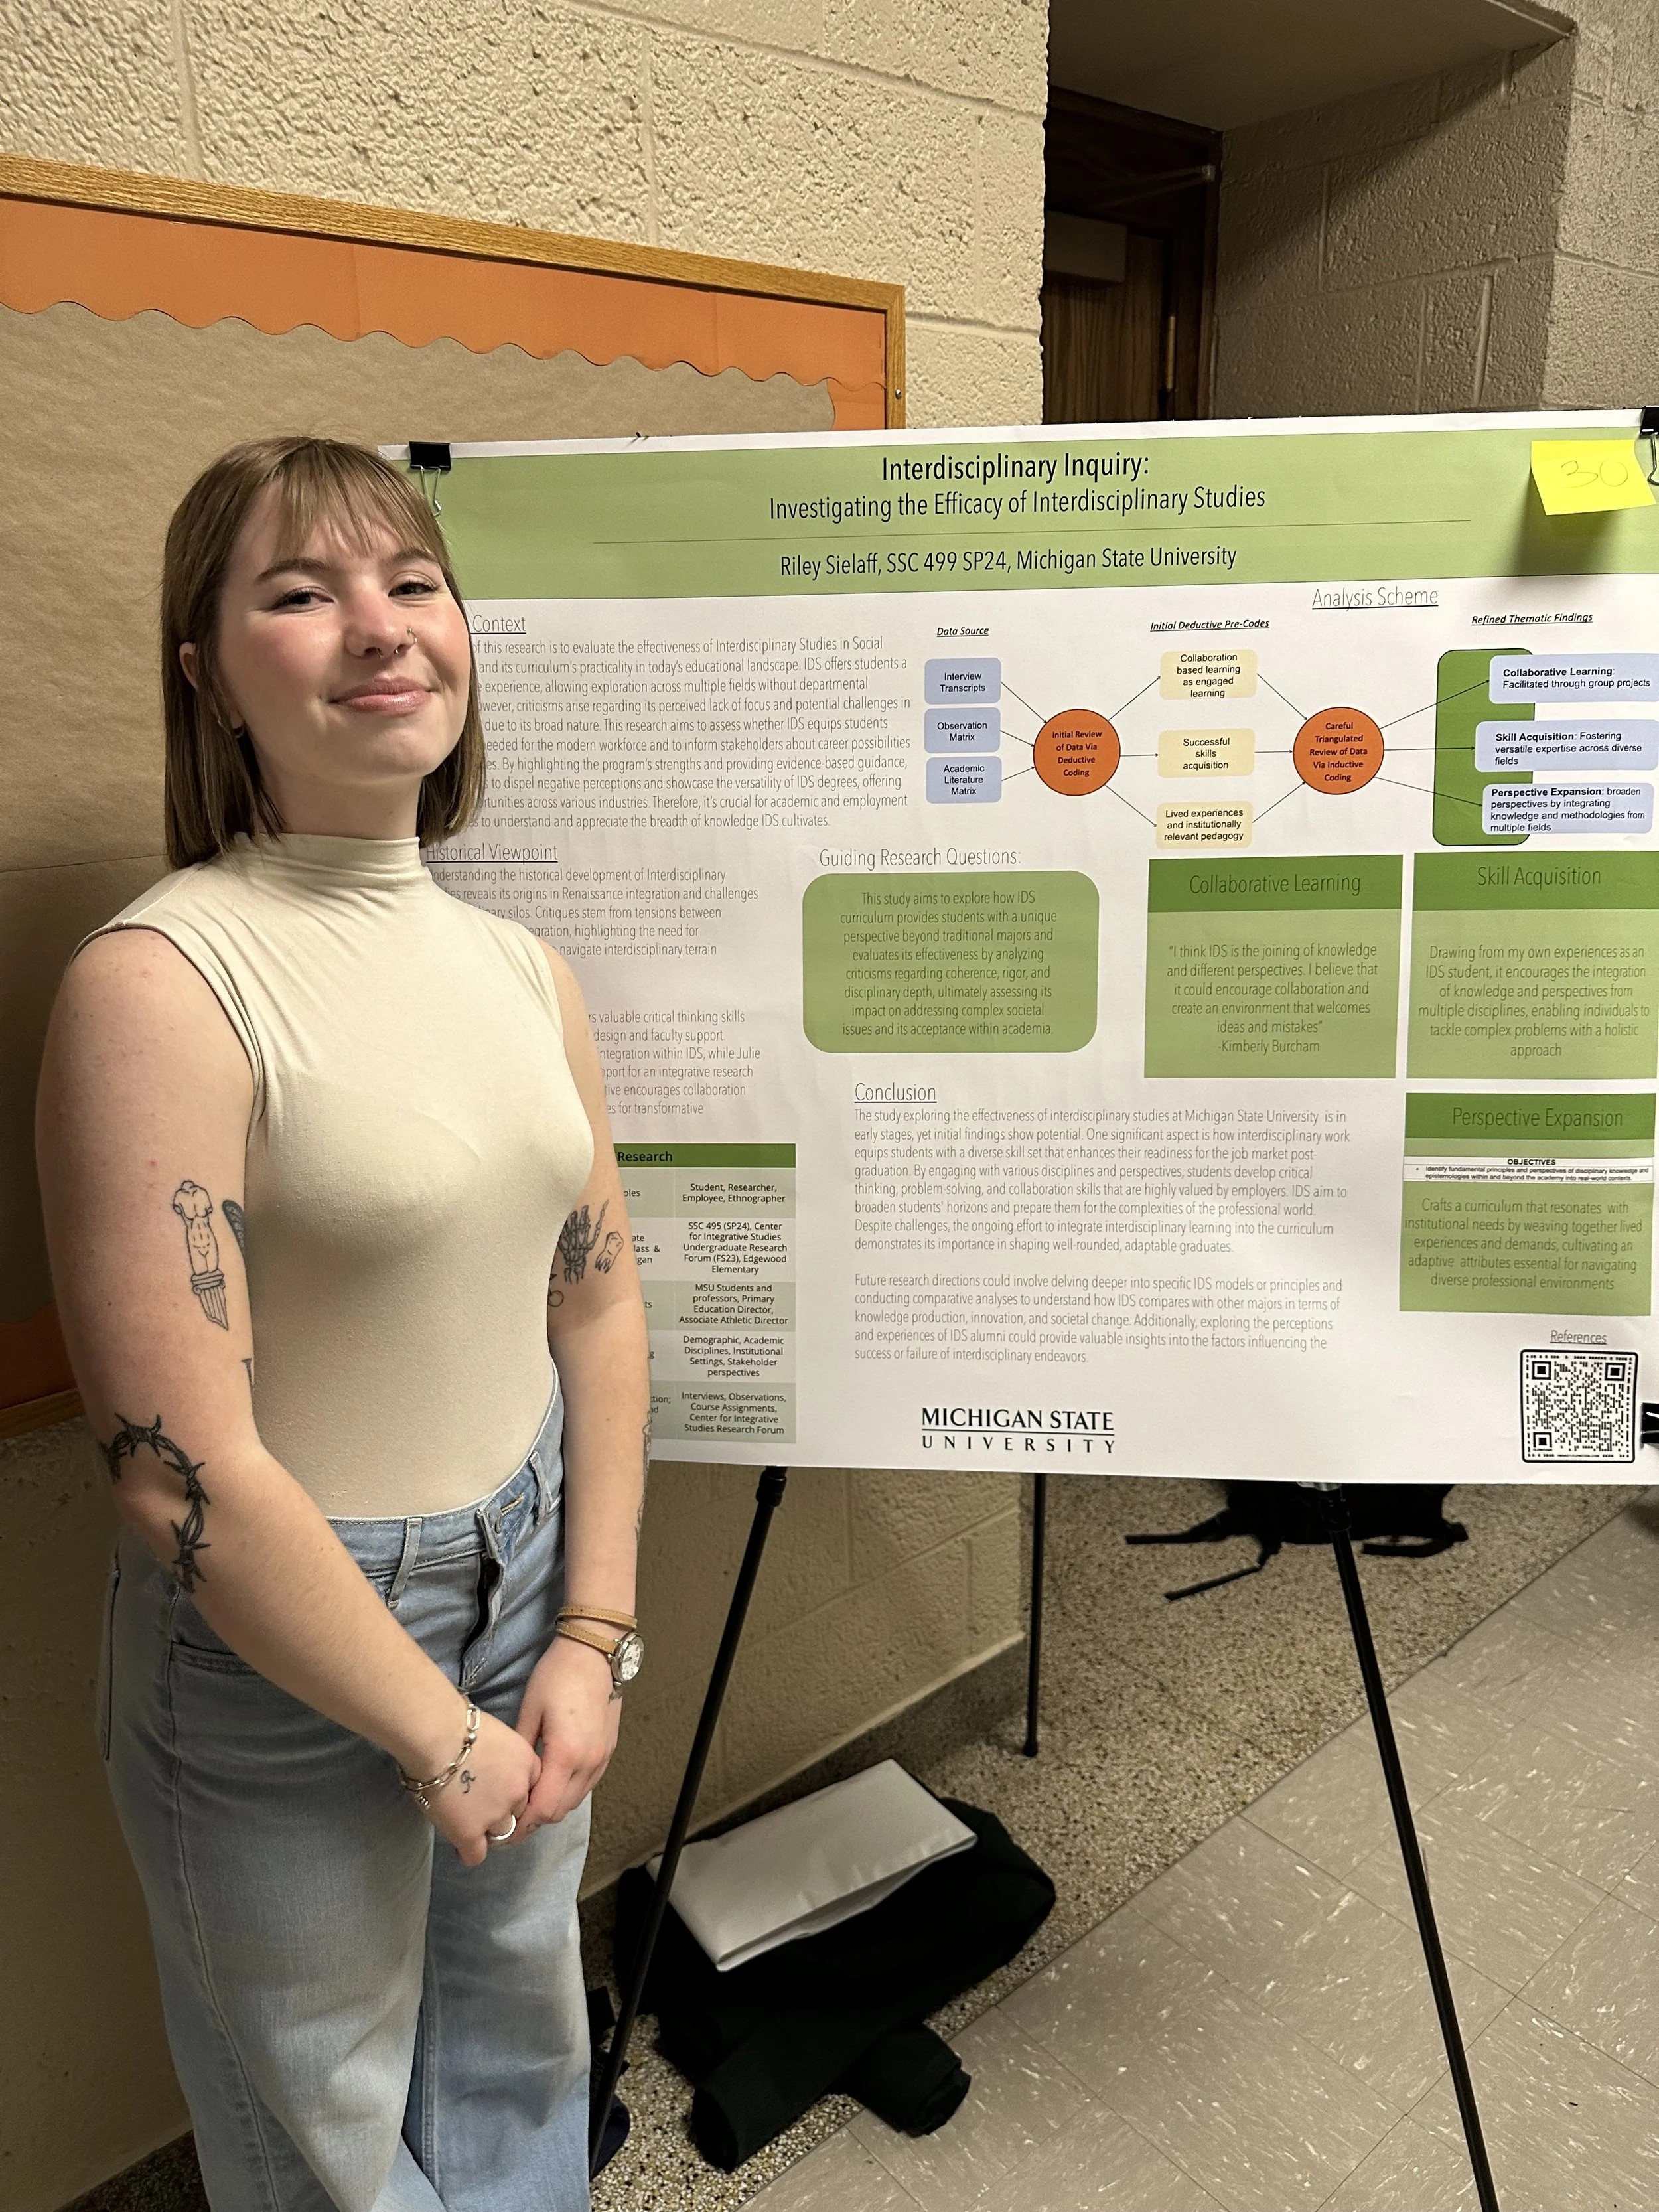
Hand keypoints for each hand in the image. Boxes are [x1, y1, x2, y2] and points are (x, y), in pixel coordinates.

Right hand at [421, 1707, 541, 1868]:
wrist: (437, 1737)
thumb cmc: (459, 1725)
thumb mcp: (497, 1734)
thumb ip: (503, 1756)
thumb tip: (492, 1765)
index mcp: (527, 1763)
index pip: (530, 1787)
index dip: (515, 1790)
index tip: (500, 1790)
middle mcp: (518, 1792)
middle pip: (518, 1811)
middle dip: (504, 1809)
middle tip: (480, 1803)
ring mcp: (496, 1815)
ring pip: (501, 1833)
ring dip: (487, 1829)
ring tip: (468, 1821)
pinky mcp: (470, 1833)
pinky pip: (476, 1855)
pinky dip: (468, 1851)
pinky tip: (460, 1843)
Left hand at [513, 1634, 622, 1833]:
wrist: (594, 1651)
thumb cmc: (557, 1675)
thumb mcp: (529, 1710)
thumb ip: (521, 1751)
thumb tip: (509, 1780)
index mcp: (567, 1755)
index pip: (543, 1809)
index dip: (521, 1826)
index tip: (501, 1832)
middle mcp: (589, 1764)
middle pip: (559, 1811)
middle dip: (534, 1822)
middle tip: (509, 1820)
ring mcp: (602, 1759)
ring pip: (574, 1801)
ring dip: (551, 1808)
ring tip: (527, 1803)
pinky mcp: (608, 1752)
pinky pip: (585, 1786)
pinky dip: (566, 1793)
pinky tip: (549, 1783)